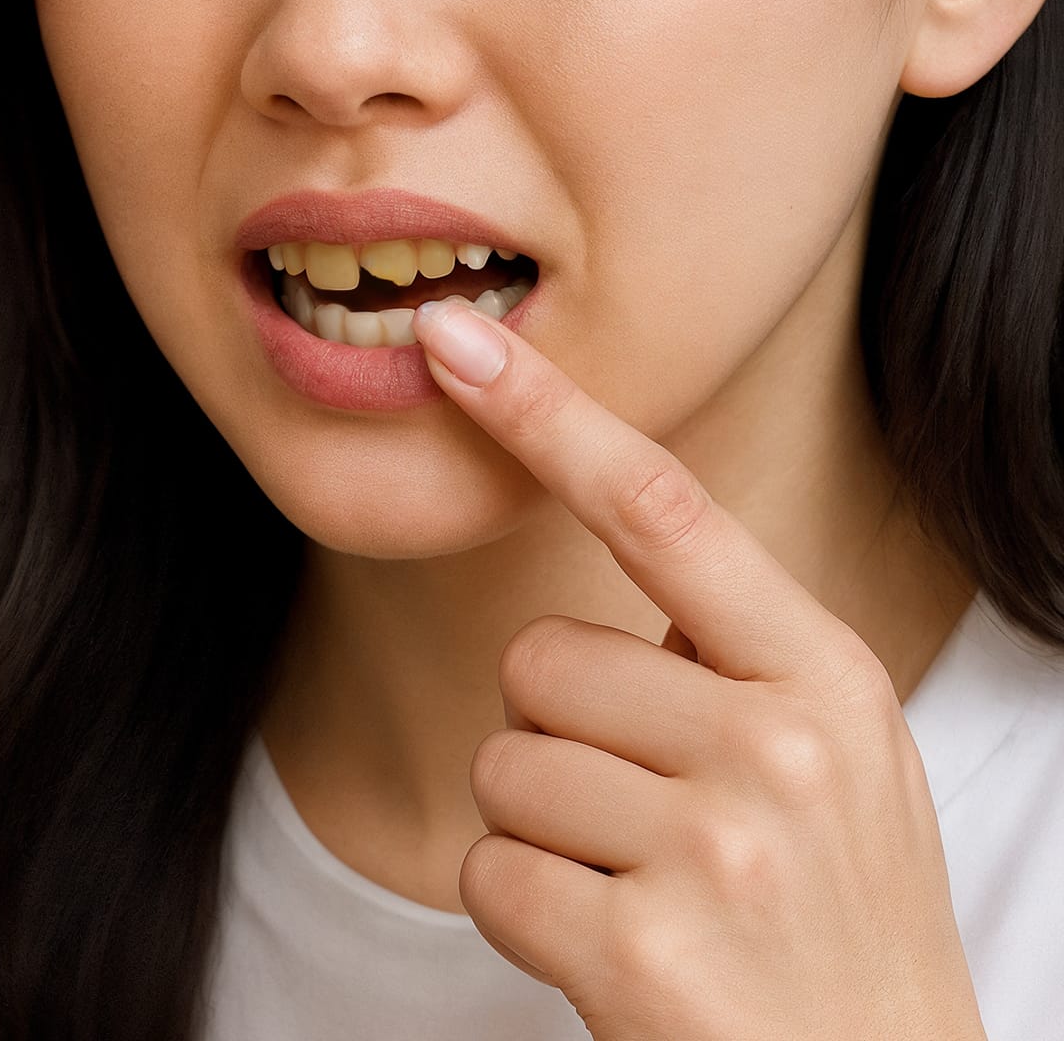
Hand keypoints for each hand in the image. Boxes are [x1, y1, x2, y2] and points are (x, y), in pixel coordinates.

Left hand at [410, 301, 986, 1040]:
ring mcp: (716, 850)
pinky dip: (523, 912)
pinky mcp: (640, 949)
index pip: (663, 511)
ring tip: (644, 888)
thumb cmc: (828, 914)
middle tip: (649, 824)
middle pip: (536, 662)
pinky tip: (613, 948)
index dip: (549, 417)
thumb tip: (605, 530)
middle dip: (560, 740)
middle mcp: (781, 746)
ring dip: (541, 834)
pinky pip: (487, 871)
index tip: (458, 342)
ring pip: (503, 767)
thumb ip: (733, 655)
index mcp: (824, 676)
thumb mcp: (832, 758)